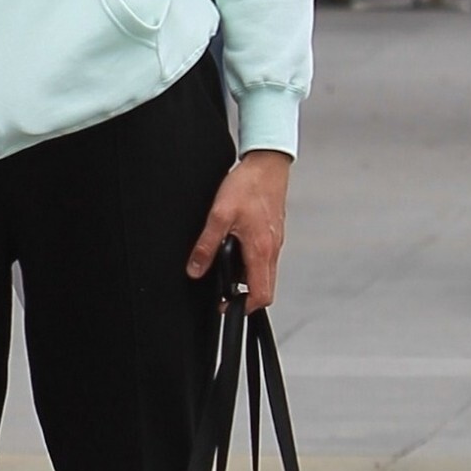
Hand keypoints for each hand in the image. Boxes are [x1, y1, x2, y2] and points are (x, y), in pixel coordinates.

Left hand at [186, 150, 291, 311]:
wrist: (266, 164)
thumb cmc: (247, 185)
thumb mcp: (219, 216)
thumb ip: (206, 246)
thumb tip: (195, 270)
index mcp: (261, 250)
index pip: (261, 294)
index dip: (243, 306)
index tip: (225, 304)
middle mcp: (272, 249)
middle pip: (265, 287)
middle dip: (243, 293)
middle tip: (221, 287)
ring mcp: (275, 241)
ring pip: (264, 271)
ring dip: (245, 275)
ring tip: (224, 261)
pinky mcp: (273, 232)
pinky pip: (264, 256)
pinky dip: (250, 259)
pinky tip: (234, 245)